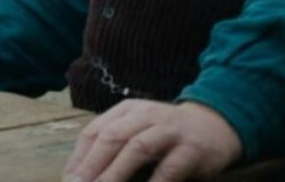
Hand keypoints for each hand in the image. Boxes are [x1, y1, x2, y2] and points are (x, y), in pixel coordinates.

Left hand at [62, 100, 241, 181]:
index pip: (95, 131)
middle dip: (92, 164)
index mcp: (127, 110)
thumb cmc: (166, 134)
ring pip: (137, 149)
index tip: (68, 180)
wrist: (216, 125)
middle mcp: (146, 115)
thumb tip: (80, 174)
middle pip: (112, 138)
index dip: (79, 157)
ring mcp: (170, 130)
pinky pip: (170, 168)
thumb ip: (112, 145)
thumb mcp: (137, 129)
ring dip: (116, 173)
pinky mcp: (192, 149)